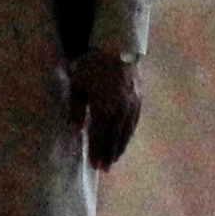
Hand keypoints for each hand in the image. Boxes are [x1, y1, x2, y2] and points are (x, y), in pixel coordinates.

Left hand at [68, 50, 144, 170]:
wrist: (116, 46)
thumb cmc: (91, 65)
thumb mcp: (78, 85)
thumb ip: (77, 110)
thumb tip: (75, 131)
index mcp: (105, 107)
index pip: (100, 135)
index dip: (97, 151)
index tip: (95, 166)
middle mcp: (121, 109)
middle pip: (115, 137)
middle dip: (109, 154)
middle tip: (105, 169)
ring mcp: (132, 105)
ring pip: (126, 131)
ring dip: (120, 147)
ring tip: (114, 159)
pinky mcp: (138, 99)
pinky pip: (134, 122)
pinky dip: (128, 134)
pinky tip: (124, 140)